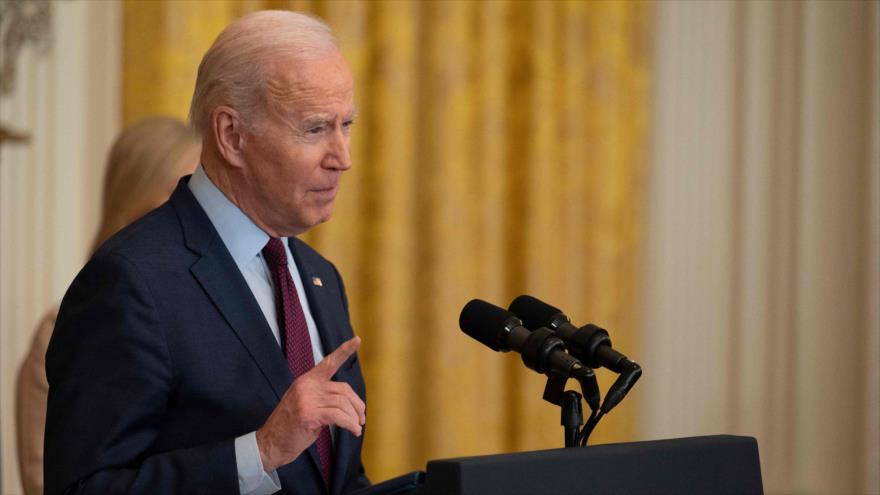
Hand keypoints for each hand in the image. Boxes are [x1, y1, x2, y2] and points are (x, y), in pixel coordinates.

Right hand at [256, 336, 364, 471]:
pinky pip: (338, 416)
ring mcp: (306, 399)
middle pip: (343, 390)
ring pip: (342, 404)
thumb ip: (323, 397)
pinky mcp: (308, 414)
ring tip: (356, 428)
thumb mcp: (306, 404)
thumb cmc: (291, 426)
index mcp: (306, 380)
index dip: (344, 351)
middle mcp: (306, 386)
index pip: (328, 362)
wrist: (271, 443)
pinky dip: (350, 424)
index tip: (357, 340)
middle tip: (361, 419)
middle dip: (357, 405)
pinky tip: (353, 430)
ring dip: (354, 418)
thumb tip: (350, 403)